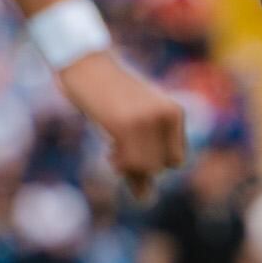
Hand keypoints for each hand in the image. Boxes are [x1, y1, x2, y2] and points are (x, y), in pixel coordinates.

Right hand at [59, 49, 186, 197]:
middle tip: (118, 154)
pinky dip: (120, 165)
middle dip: (142, 167)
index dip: (154, 163)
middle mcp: (167, 115)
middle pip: (164, 166)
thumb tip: (145, 199)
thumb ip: (143, 156)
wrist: (86, 63)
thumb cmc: (107, 95)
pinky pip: (132, 163)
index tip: (132, 151)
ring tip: (113, 151)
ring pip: (149, 168)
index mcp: (175, 113)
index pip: (176, 160)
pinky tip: (109, 150)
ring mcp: (148, 120)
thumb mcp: (132, 124)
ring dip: (128, 167)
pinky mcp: (126, 125)